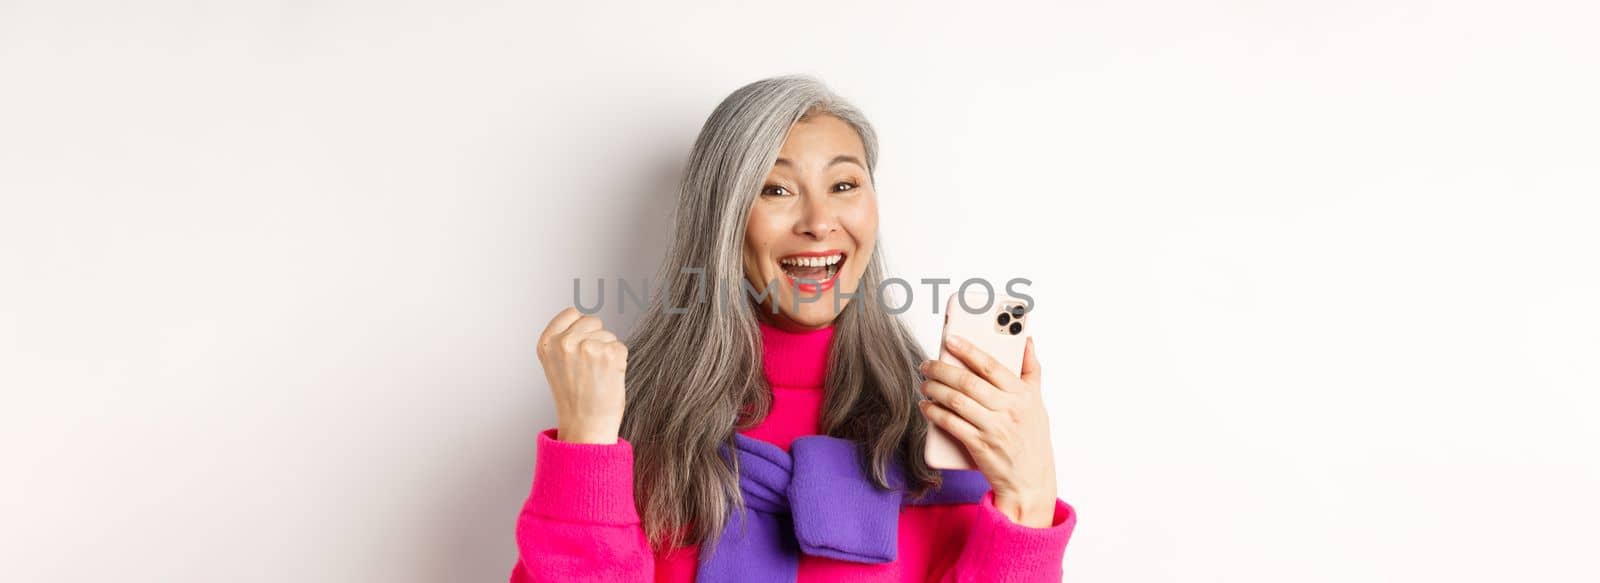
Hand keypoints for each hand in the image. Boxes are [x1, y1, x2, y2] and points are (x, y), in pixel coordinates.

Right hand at [537, 307, 628, 443]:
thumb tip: (584, 317)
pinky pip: (621, 347)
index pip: (571, 313)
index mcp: (547, 343)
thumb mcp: (556, 364)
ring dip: (607, 352)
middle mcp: (564, 342)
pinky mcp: (609, 354)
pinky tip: (608, 378)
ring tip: (596, 376)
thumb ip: (563, 340)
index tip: (579, 348)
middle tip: (589, 368)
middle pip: (593, 321)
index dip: (580, 329)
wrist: (586, 426)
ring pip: (608, 335)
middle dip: (595, 339)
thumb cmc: (574, 398)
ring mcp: (587, 347)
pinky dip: (619, 362)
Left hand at [918, 335, 1058, 526]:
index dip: (969, 350)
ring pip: (956, 401)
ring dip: (935, 389)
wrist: (1030, 482)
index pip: (992, 366)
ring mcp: (993, 428)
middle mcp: (1009, 410)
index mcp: (1023, 395)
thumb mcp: (1037, 403)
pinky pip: (951, 423)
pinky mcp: (979, 445)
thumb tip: (1026, 340)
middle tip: (927, 364)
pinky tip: (926, 406)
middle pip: (968, 382)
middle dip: (942, 369)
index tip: (950, 339)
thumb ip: (1031, 370)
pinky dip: (934, 413)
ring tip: (924, 383)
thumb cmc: (1032, 439)